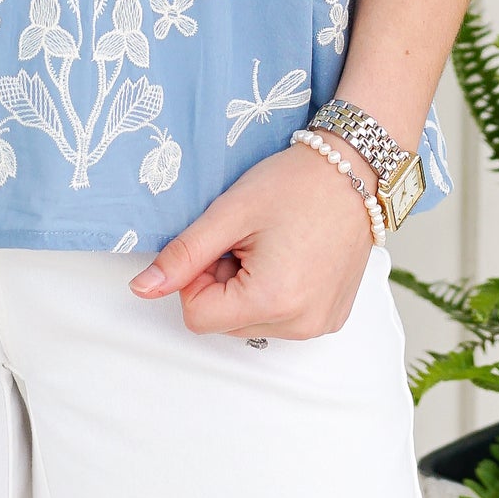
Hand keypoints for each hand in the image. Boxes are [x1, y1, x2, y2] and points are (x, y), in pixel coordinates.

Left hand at [129, 141, 375, 337]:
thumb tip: (142, 289)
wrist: (356, 172)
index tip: (218, 244)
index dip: (195, 278)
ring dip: (247, 288)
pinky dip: (273, 292)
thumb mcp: (229, 213)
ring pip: (248, 322)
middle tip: (247, 240)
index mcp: (272, 300)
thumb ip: (183, 255)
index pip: (196, 316)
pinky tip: (290, 257)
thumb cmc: (296, 184)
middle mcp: (299, 325)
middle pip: (223, 322)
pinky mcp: (329, 320)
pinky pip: (280, 319)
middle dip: (223, 282)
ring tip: (271, 246)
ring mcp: (318, 325)